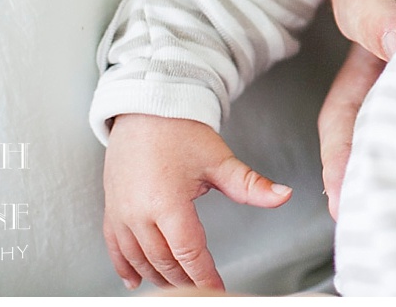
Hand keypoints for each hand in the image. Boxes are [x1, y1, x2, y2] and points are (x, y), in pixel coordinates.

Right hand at [102, 114, 291, 290]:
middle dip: (185, 280)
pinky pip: (115, 247)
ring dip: (158, 277)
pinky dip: (125, 266)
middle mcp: (139, 213)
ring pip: (140, 259)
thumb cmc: (180, 131)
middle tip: (202, 290)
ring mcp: (121, 213)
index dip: (205, 276)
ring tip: (177, 287)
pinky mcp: (112, 208)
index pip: (189, 253)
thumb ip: (250, 185)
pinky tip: (134, 280)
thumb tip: (283, 195)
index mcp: (168, 203)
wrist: (147, 107)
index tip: (217, 289)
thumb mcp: (219, 159)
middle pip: (164, 261)